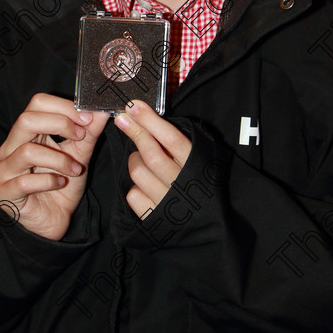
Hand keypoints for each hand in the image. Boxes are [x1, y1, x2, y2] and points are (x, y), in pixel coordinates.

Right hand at [0, 93, 109, 239]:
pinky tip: (61, 184)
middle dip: (60, 124)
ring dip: (59, 159)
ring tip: (76, 169)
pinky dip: (49, 181)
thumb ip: (89, 133)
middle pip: (26, 119)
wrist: (55, 219)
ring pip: (27, 151)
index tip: (87, 118)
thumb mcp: (80, 155)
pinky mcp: (4, 193)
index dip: (64, 107)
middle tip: (81, 136)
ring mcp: (4, 170)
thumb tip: (102, 110)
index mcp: (28, 132)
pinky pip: (24, 182)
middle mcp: (11, 147)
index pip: (37, 103)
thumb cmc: (62, 183)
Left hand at [114, 98, 191, 217]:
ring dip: (135, 161)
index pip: (171, 138)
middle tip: (123, 119)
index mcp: (197, 165)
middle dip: (135, 132)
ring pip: (137, 172)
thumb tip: (151, 118)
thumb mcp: (202, 161)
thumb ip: (180, 144)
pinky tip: (145, 185)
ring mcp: (167, 203)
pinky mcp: (154, 218)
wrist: (209, 226)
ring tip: (142, 160)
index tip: (134, 106)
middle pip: (151, 154)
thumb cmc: (203, 185)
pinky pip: (133, 195)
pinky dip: (135, 187)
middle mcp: (181, 184)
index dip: (150, 121)